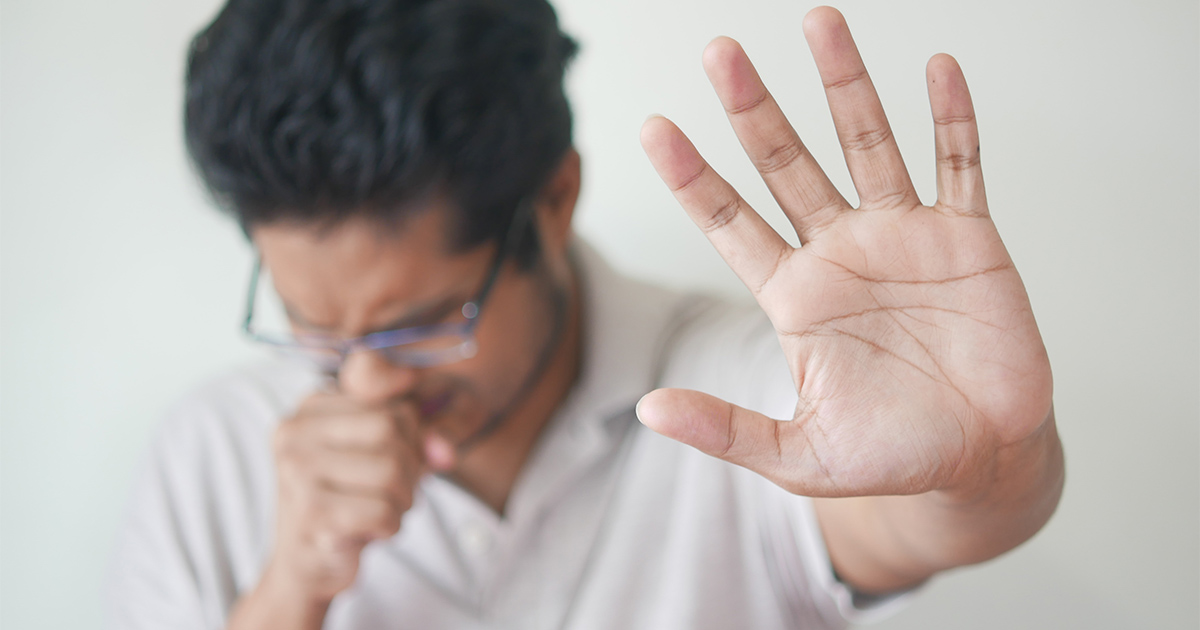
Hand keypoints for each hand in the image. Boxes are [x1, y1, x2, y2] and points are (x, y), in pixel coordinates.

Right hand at [229, 391, 436, 628]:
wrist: (306, 564)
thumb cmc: (349, 499)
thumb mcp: (380, 452)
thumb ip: (417, 434)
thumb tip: (445, 450)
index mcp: (310, 407)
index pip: (390, 401)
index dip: (412, 436)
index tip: (398, 460)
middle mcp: (295, 432)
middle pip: (391, 428)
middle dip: (410, 466)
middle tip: (395, 491)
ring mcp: (297, 471)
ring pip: (391, 470)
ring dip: (403, 499)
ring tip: (382, 510)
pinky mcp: (311, 513)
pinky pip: (383, 511)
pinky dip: (390, 526)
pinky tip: (370, 531)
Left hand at [638, 7, 1052, 499]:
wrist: (981, 459)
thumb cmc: (889, 456)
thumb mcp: (798, 455)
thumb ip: (726, 428)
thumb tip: (648, 409)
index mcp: (794, 295)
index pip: (730, 222)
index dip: (693, 177)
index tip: (654, 127)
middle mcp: (840, 251)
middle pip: (787, 164)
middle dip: (754, 110)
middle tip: (720, 54)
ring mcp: (903, 237)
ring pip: (867, 144)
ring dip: (844, 85)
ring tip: (818, 23)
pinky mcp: (967, 239)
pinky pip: (960, 164)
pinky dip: (952, 119)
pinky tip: (936, 70)